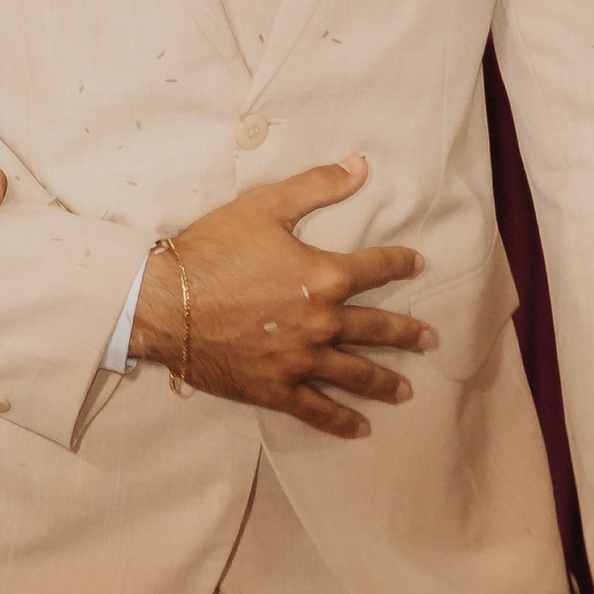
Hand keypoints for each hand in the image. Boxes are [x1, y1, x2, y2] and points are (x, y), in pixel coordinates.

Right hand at [130, 155, 431, 438]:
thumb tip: (360, 166)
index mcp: (325, 276)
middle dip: (407, 333)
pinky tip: (360, 427)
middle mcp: (323, 322)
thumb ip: (317, 186)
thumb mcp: (264, 207)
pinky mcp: (276, 388)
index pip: (377, 266)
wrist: (164, 303)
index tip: (416, 264)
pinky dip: (341, 420)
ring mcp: (302, 360)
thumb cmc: (212, 251)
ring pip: (356, 373)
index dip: (401, 263)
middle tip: (429, 339)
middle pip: (377, 328)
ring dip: (385, 381)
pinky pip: (318, 409)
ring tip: (405, 390)